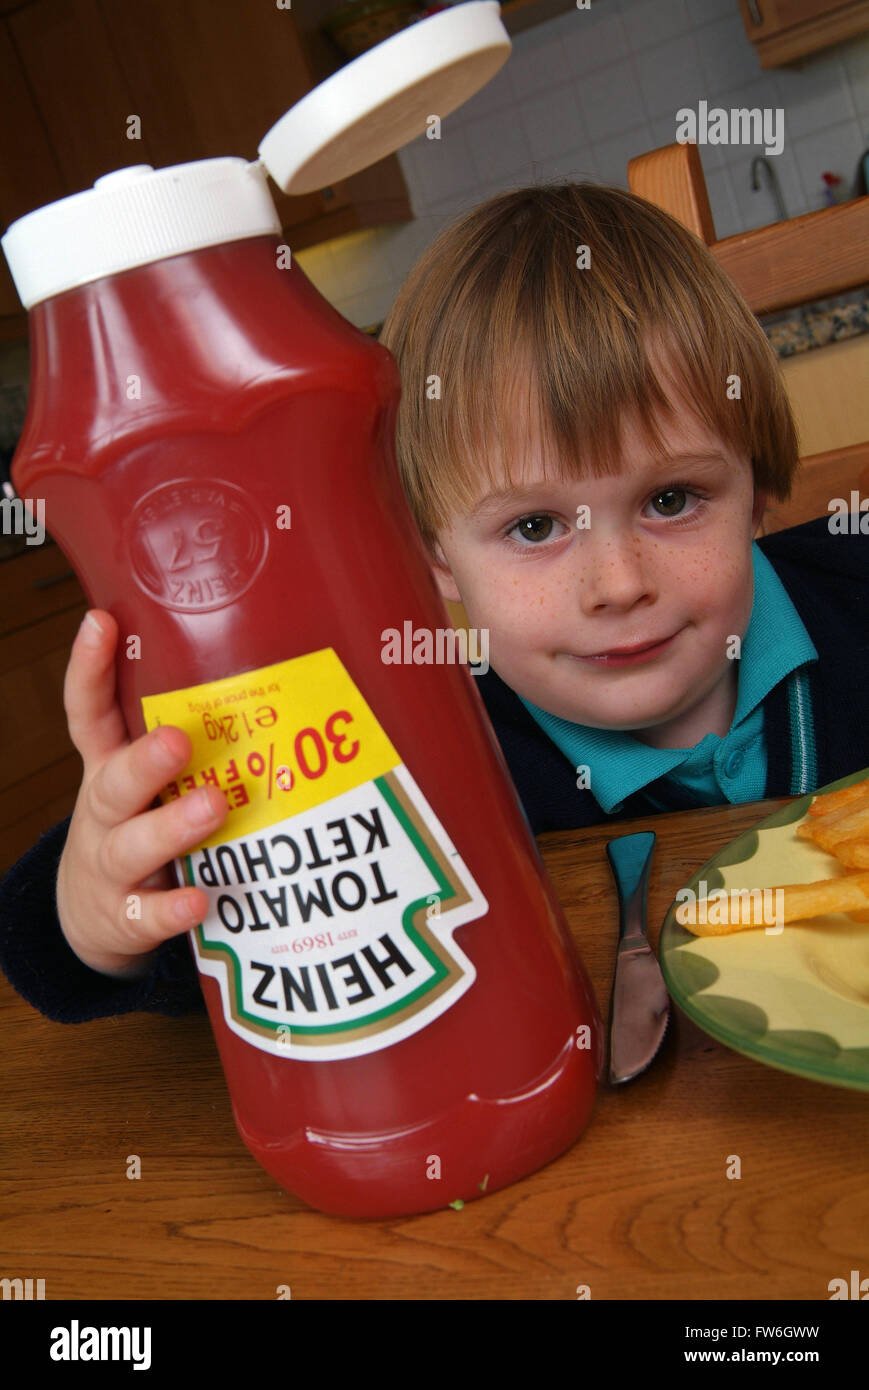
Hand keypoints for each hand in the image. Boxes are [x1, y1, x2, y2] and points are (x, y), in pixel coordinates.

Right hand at [56, 610, 226, 978]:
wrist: (91, 915)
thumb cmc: (140, 825)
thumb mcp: (142, 778)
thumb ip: (185, 734)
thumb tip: (269, 667)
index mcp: (108, 768)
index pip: (89, 713)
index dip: (90, 669)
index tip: (102, 623)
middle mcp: (104, 813)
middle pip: (114, 783)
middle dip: (146, 761)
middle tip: (179, 740)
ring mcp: (110, 866)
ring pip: (133, 845)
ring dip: (172, 828)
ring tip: (214, 807)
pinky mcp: (125, 917)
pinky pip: (147, 914)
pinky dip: (172, 909)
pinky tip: (200, 900)